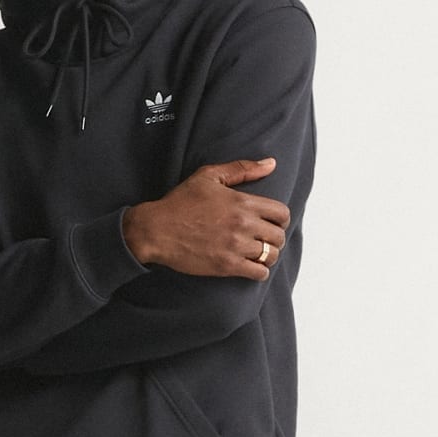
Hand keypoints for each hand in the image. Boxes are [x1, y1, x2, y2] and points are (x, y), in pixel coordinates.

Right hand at [122, 157, 289, 279]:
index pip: (281, 213)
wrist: (156, 230)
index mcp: (242, 202)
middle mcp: (243, 224)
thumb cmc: (180, 202)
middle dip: (274, 238)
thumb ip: (242, 169)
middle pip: (279, 236)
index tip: (271, 222)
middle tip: (263, 240)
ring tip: (257, 254)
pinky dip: (259, 271)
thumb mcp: (208, 176)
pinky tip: (250, 267)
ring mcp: (236, 246)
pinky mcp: (227, 265)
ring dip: (268, 256)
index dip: (280, 219)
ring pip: (271, 256)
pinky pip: (259, 273)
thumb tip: (270, 163)